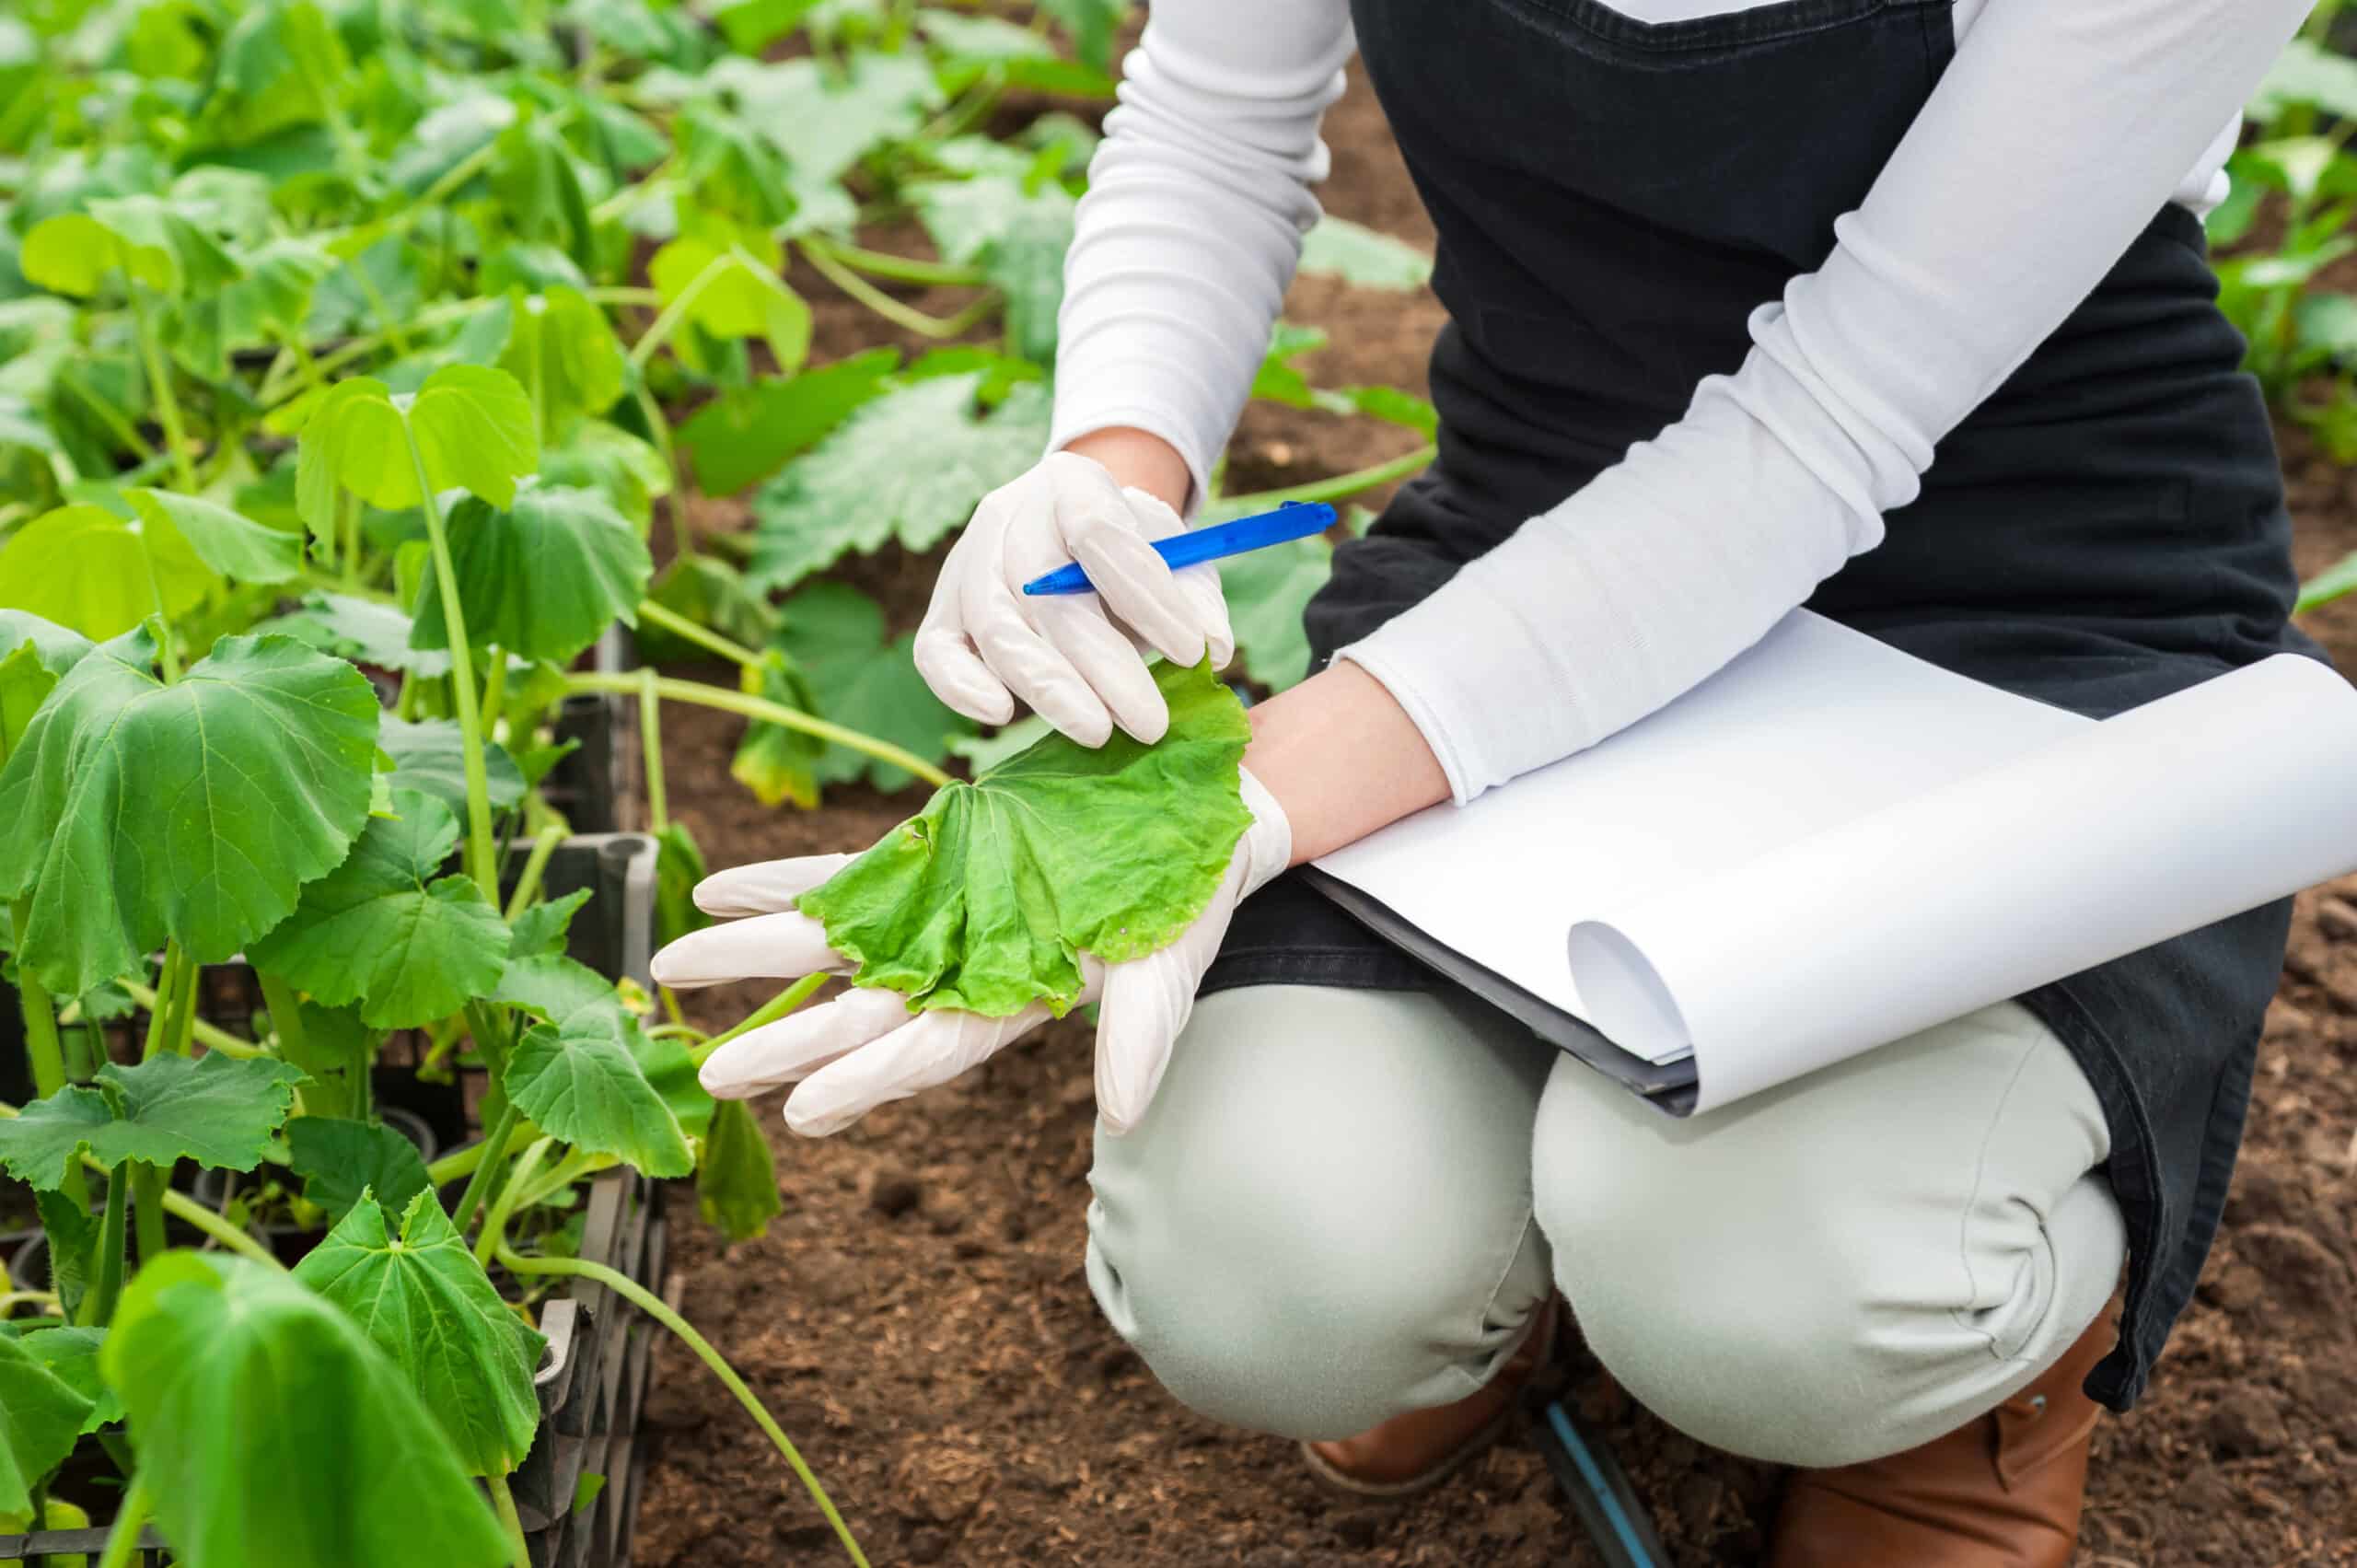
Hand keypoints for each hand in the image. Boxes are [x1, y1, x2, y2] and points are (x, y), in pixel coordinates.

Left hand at [650, 772, 1290, 1135]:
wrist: (1187, 826)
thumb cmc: (1182, 907)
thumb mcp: (1171, 969)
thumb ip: (1140, 1038)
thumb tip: (1122, 1114)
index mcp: (1010, 1006)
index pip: (929, 1052)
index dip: (870, 1080)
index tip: (805, 1112)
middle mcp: (957, 972)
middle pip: (856, 1013)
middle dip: (784, 1041)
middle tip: (707, 1071)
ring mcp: (934, 918)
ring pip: (831, 947)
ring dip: (753, 958)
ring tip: (671, 968)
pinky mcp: (927, 863)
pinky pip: (840, 876)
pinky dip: (780, 880)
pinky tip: (715, 885)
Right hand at [915, 449, 1232, 747]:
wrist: (1075, 533)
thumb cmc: (1132, 553)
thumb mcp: (1177, 555)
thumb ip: (1196, 598)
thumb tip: (1213, 650)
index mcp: (1073, 484)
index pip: (1099, 532)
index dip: (1146, 595)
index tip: (1192, 654)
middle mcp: (1009, 516)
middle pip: (1043, 591)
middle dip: (1102, 664)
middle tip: (1150, 724)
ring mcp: (966, 563)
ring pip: (996, 627)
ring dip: (1048, 688)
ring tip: (1098, 733)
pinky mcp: (942, 613)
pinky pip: (936, 653)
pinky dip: (962, 688)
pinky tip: (1001, 716)